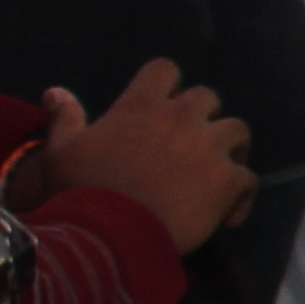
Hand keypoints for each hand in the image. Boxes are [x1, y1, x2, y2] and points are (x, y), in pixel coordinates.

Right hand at [27, 61, 252, 254]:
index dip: (167, 84)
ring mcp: (208, 146)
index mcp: (141, 105)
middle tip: (192, 145)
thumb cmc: (80, 191)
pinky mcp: (227, 179)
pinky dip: (243, 195)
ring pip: (238, 131)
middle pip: (207, 98)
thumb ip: (65, 118)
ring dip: (232, 148)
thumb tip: (55, 91)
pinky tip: (230, 217)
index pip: (164, 70)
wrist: (109, 234)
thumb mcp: (62, 152)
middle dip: (203, 117)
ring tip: (220, 173)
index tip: (164, 104)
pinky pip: (249, 179)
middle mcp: (180, 117)